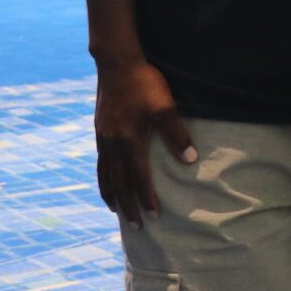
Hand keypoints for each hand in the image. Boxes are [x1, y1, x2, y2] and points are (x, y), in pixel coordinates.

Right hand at [95, 58, 192, 224]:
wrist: (116, 63)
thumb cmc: (144, 83)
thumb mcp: (164, 106)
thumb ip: (176, 134)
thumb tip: (190, 159)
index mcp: (129, 141)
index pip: (139, 178)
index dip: (146, 198)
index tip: (154, 217)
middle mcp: (113, 144)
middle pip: (120, 183)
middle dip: (129, 206)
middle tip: (137, 227)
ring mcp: (103, 138)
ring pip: (106, 175)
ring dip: (112, 196)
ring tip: (117, 212)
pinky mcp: (99, 131)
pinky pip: (100, 163)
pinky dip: (103, 178)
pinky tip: (107, 181)